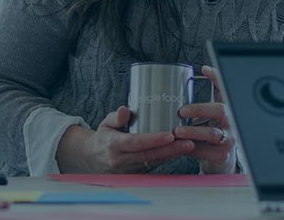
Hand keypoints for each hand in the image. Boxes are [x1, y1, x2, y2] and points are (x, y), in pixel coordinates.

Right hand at [69, 106, 194, 172]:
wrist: (94, 159)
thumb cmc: (104, 138)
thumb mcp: (105, 123)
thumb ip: (116, 117)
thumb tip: (125, 110)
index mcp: (114, 145)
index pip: (136, 143)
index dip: (154, 140)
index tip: (170, 135)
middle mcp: (122, 160)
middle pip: (150, 155)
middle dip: (171, 149)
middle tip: (189, 142)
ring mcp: (130, 170)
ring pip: (155, 162)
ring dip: (173, 155)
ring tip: (189, 146)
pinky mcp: (137, 174)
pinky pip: (154, 166)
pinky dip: (167, 159)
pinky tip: (180, 151)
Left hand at [175, 66, 236, 172]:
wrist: (222, 157)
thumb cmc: (215, 129)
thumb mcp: (214, 109)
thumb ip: (212, 91)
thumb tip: (205, 69)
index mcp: (227, 108)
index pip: (226, 89)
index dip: (218, 78)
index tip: (205, 70)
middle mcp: (231, 122)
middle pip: (221, 111)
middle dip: (200, 109)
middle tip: (181, 111)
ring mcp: (228, 139)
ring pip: (212, 133)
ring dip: (193, 131)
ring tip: (177, 131)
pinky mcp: (221, 155)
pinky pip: (206, 152)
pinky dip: (191, 148)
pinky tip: (180, 146)